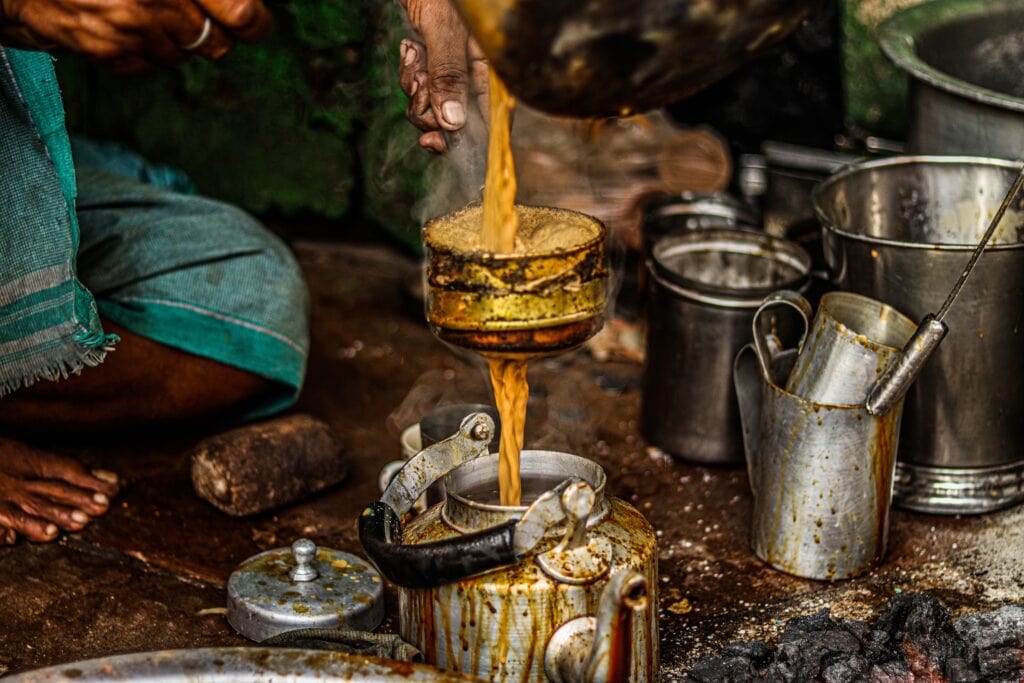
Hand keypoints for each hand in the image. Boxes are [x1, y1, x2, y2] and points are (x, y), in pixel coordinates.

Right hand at [0, 0, 270, 73]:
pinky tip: (121, 26)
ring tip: (143, 11)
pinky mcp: (109, 51)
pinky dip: (140, 52)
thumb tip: (244, 8)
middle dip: (208, 32)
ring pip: (181, 56)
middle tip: (190, 14)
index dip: (252, 19)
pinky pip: (147, 66)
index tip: (248, 19)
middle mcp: (155, 1)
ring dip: (170, 40)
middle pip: (215, 43)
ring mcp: (131, 29)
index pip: (242, 12)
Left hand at [398, 0, 488, 153]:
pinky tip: (410, 49)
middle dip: (429, 110)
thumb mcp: (445, 30)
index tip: (438, 145)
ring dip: (415, 91)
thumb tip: (453, 125)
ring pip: (433, 110)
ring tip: (413, 55)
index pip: (490, 122)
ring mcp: (455, 75)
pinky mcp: (436, 70)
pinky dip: (409, 76)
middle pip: (454, 123)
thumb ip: (449, 75)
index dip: (467, 141)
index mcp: (493, 71)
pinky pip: (420, 93)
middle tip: (419, 81)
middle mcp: (478, 78)